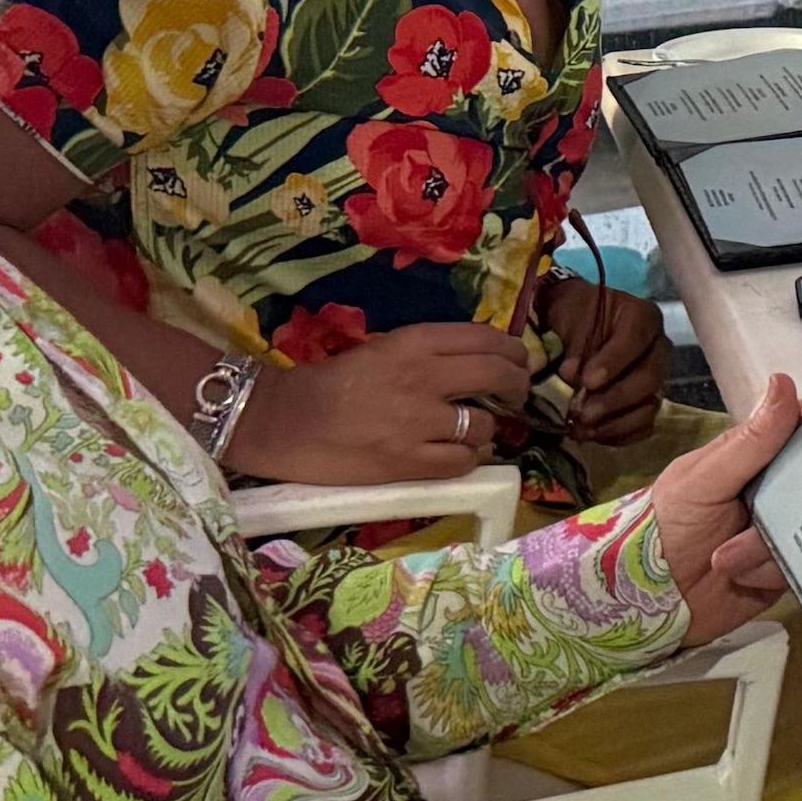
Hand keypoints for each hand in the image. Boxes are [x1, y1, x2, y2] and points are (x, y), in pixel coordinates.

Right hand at [224, 321, 543, 484]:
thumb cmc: (326, 383)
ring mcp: (418, 421)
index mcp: (414, 343)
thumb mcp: (380, 350)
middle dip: (518, 385)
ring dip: (485, 430)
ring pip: (484, 425)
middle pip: (499, 374)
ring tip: (471, 432)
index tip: (519, 362)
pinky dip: (464, 460)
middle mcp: (424, 377)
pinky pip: (462, 461)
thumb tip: (474, 362)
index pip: (487, 338)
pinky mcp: (408, 462)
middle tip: (517, 395)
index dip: (513, 352)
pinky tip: (452, 456)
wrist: (282, 422)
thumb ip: (425, 354)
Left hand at [543, 273, 669, 437]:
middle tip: (582, 413)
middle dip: (614, 399)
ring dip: (615, 422)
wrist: (573, 326)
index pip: (636, 339)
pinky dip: (618, 435)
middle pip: (649, 378)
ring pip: (649, 406)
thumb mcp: (568, 317)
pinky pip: (643, 426)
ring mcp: (657, 378)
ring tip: (582, 430)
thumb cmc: (573, 316)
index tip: (587, 381)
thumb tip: (569, 377)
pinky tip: (593, 435)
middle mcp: (658, 348)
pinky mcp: (648, 403)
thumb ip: (572, 344)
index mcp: (642, 317)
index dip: (614, 361)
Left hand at [642, 376, 801, 645]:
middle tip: (773, 515)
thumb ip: (750, 440)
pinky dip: (768, 574)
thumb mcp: (703, 478)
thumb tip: (785, 381)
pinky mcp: (782, 570)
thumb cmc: (664, 526)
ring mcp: (779, 531)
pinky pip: (800, 567)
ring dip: (765, 548)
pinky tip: (741, 578)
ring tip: (728, 559)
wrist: (647, 600)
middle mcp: (773, 491)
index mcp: (753, 459)